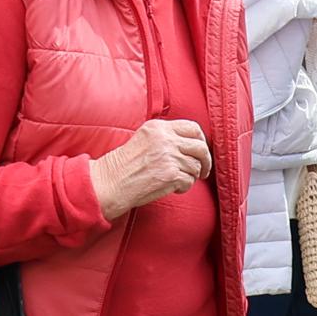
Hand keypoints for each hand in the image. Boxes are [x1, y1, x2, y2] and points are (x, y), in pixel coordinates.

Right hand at [91, 119, 214, 218]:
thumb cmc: (125, 165)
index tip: (200, 152)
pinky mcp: (171, 175)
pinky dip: (184, 187)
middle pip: (200, 147)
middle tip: (203, 171)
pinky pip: (189, 181)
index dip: (201, 141)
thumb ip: (166, 137)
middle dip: (205, 161)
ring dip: (191, 176)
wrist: (110, 182)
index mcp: (158, 127)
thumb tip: (194, 145)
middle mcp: (165, 139)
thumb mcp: (144, 139)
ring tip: (177, 181)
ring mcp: (169, 156)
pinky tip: (172, 188)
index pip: (193, 128)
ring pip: (196, 166)